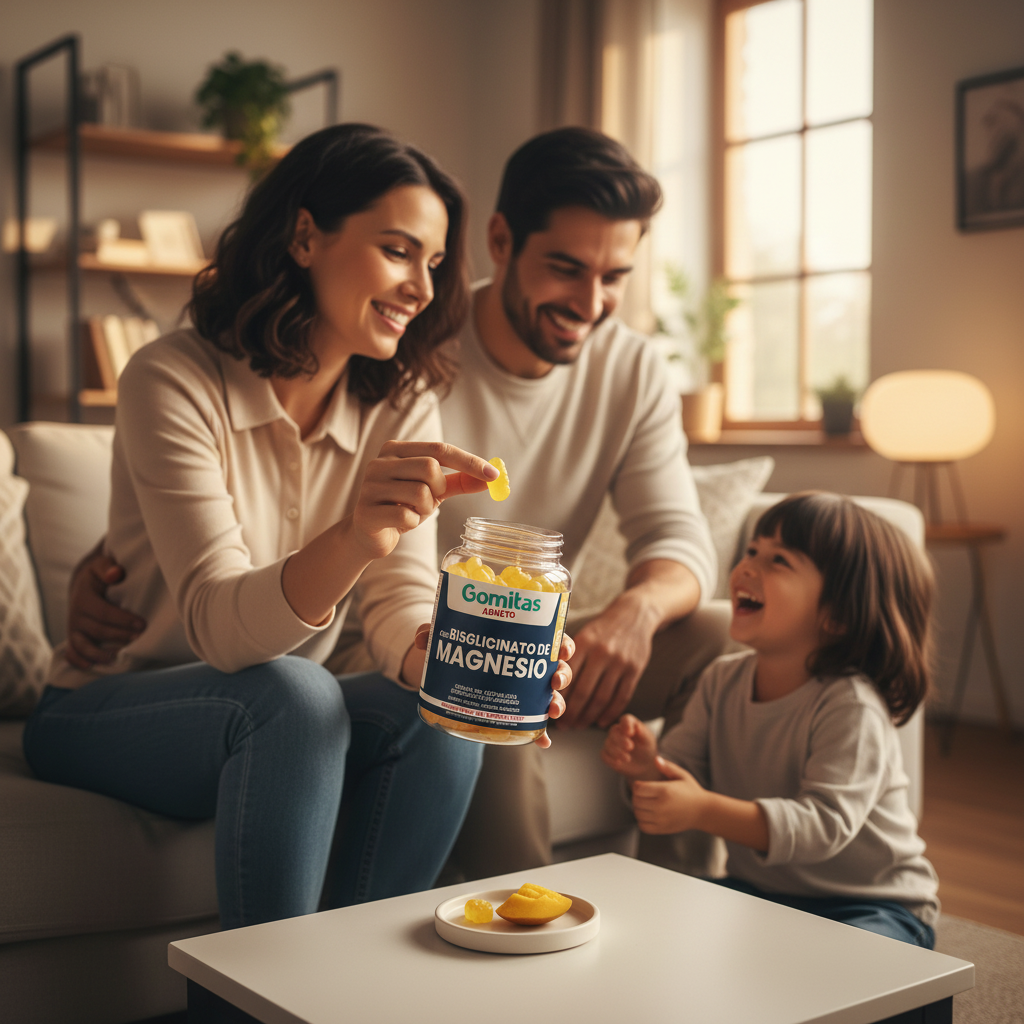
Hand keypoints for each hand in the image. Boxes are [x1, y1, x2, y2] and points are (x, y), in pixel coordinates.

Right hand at [65, 547, 145, 670]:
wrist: (86, 583)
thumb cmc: (101, 574)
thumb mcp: (102, 565)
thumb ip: (108, 567)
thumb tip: (116, 573)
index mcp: (83, 597)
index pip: (103, 612)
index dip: (122, 620)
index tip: (142, 624)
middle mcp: (76, 614)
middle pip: (97, 630)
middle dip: (119, 636)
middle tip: (140, 639)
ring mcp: (74, 628)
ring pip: (82, 645)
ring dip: (99, 654)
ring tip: (119, 657)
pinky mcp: (74, 637)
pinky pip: (71, 653)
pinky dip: (78, 661)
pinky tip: (91, 667)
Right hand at [351, 441, 497, 561]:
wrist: (369, 534)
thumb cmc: (402, 506)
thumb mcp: (432, 491)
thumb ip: (458, 482)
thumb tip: (491, 478)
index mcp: (395, 450)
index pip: (439, 449)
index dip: (469, 461)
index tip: (494, 475)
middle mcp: (379, 462)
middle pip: (429, 467)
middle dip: (439, 488)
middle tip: (430, 499)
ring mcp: (369, 486)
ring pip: (420, 492)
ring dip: (425, 508)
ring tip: (411, 511)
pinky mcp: (366, 511)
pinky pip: (406, 516)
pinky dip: (412, 523)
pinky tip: (401, 523)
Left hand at [410, 626, 574, 747]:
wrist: (448, 669)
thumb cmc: (458, 645)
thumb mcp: (448, 636)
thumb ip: (435, 633)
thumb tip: (422, 638)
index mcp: (522, 639)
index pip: (550, 637)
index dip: (561, 643)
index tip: (562, 649)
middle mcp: (529, 665)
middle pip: (557, 668)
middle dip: (562, 675)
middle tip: (554, 681)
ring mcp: (526, 690)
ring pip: (551, 696)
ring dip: (557, 704)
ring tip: (551, 711)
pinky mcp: (516, 712)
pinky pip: (534, 724)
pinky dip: (540, 734)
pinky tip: (542, 742)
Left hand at [559, 592, 655, 728]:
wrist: (634, 614)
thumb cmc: (602, 629)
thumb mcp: (584, 634)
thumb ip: (571, 656)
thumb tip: (552, 686)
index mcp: (583, 642)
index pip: (567, 676)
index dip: (558, 696)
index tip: (550, 709)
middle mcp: (601, 652)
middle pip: (583, 691)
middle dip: (571, 712)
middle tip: (564, 725)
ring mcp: (620, 662)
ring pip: (601, 698)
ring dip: (588, 717)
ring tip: (579, 725)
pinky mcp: (635, 669)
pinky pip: (621, 697)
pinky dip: (610, 713)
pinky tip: (601, 721)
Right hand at [600, 713, 660, 780]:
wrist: (645, 764)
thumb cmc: (648, 748)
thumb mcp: (649, 740)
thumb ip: (644, 732)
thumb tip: (637, 726)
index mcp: (630, 725)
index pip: (625, 719)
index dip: (626, 724)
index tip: (630, 732)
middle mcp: (619, 731)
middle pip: (614, 731)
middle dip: (621, 739)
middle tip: (630, 747)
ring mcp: (612, 743)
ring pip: (608, 743)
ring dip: (616, 751)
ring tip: (628, 758)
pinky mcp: (608, 755)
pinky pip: (604, 755)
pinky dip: (610, 759)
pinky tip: (619, 763)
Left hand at [630, 756, 707, 834]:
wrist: (704, 812)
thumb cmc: (692, 791)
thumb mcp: (682, 775)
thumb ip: (668, 767)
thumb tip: (655, 759)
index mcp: (665, 791)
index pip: (638, 788)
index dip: (637, 785)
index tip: (643, 785)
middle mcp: (661, 806)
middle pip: (636, 801)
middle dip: (636, 796)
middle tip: (644, 794)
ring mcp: (661, 819)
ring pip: (638, 813)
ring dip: (638, 808)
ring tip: (646, 803)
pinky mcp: (662, 829)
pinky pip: (643, 826)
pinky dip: (642, 820)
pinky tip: (648, 814)